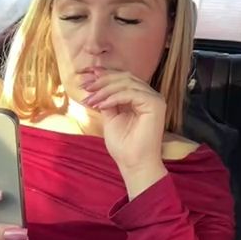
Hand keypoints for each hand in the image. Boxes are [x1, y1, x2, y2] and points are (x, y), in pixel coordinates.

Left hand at [82, 70, 168, 195]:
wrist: (134, 164)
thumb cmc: (124, 145)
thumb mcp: (110, 117)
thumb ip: (107, 100)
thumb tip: (95, 84)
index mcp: (141, 97)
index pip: (123, 79)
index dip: (105, 75)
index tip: (86, 76)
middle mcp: (150, 95)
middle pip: (125, 77)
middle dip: (102, 80)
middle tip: (85, 85)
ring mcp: (155, 98)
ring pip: (127, 83)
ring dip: (105, 89)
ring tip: (90, 99)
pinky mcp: (155, 104)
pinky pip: (131, 93)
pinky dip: (114, 97)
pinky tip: (101, 105)